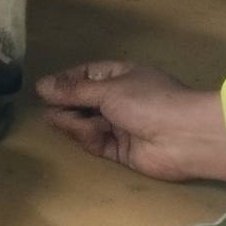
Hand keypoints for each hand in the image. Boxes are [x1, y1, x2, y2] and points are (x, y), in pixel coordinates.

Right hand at [35, 61, 225, 184]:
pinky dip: (88, 138)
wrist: (185, 137)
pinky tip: (92, 134)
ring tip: (75, 123)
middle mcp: (117, 99)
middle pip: (79, 101)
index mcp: (119, 77)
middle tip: (53, 111)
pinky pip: (93, 142)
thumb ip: (72, 90)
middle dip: (65, 105)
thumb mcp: (107, 90)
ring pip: (82, 123)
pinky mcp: (118, 150)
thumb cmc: (149, 101)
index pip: (83, 76)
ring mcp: (118, 125)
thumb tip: (40, 86)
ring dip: (75, 123)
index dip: (63, 82)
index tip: (43, 91)